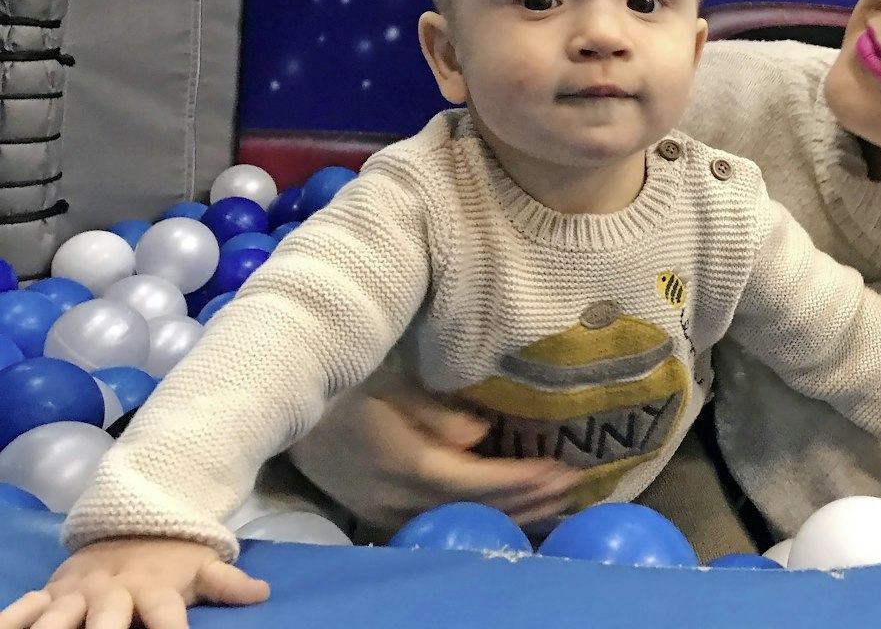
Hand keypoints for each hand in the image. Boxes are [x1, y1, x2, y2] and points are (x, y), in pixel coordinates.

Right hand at [0, 537, 266, 628]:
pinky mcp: (51, 594)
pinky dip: (13, 621)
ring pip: (60, 617)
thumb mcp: (202, 565)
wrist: (129, 522)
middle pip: (107, 618)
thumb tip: (263, 593)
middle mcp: (114, 593)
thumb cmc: (170, 557)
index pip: (165, 614)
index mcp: (154, 589)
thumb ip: (228, 582)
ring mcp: (79, 594)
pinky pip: (26, 610)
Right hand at [288, 374, 580, 531]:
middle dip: (526, 500)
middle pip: (472, 508)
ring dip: (509, 514)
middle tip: (572, 488)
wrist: (284, 406)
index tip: (558, 469)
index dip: (517, 479)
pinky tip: (506, 513)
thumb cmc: (346, 380)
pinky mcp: (376, 513)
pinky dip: (478, 519)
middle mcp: (394, 495)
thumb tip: (479, 433)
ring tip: (553, 504)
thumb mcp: (389, 379)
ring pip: (457, 522)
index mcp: (401, 460)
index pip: (472, 480)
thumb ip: (434, 410)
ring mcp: (383, 510)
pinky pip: (436, 524)